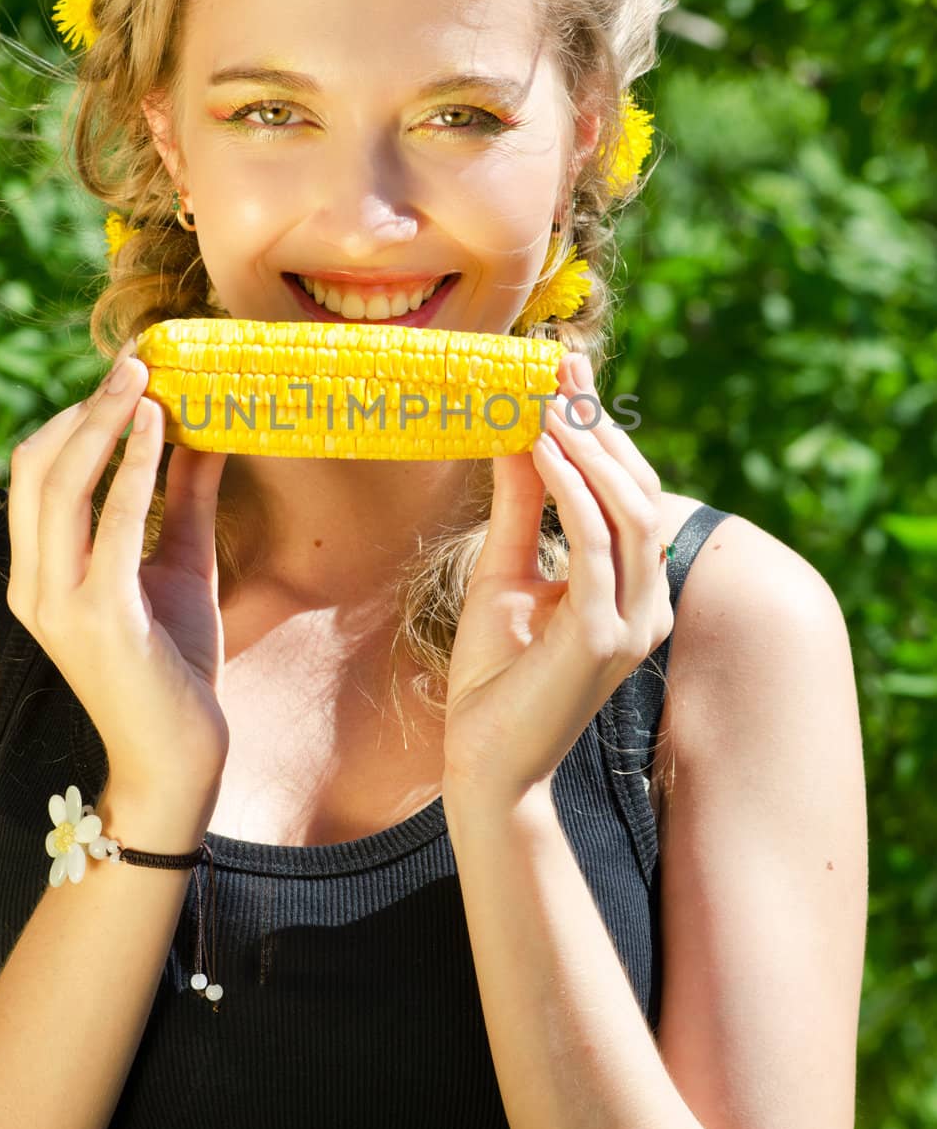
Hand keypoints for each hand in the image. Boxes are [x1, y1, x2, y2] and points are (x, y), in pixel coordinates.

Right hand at [6, 335, 231, 803]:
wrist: (180, 756)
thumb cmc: (175, 666)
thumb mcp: (179, 566)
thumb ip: (182, 502)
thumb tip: (203, 433)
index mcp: (38, 572)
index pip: (36, 471)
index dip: (76, 415)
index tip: (126, 372)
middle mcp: (33, 584)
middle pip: (36, 465)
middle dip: (86, 405)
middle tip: (135, 360)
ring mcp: (57, 601)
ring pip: (58, 482)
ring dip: (102, 420)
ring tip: (143, 377)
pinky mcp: (99, 616)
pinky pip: (111, 522)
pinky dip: (133, 466)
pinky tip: (161, 428)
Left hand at [441, 351, 674, 801]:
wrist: (482, 764)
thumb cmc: (492, 677)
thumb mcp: (503, 571)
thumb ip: (518, 507)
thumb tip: (517, 432)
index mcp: (632, 589)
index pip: (630, 490)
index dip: (601, 427)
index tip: (564, 368)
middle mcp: (646, 602)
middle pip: (638, 488)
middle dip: (597, 422)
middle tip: (557, 364)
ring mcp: (632, 621)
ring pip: (627, 507)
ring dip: (585, 445)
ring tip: (544, 397)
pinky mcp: (603, 637)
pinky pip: (594, 541)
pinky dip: (568, 486)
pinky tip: (538, 446)